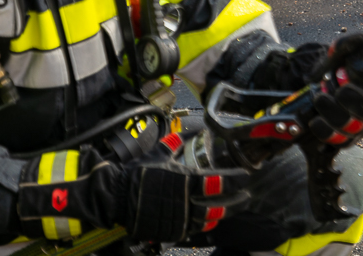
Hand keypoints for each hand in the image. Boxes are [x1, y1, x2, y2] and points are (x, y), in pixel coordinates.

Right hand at [122, 132, 250, 242]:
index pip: (219, 183)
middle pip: (219, 206)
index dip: (235, 180)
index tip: (245, 177)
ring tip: (230, 208)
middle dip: (236, 202)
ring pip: (208, 220)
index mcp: (185, 181)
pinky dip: (204, 224)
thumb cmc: (138, 173)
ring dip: (221, 214)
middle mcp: (186, 202)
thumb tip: (192, 132)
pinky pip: (194, 230)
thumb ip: (177, 141)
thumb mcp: (159, 152)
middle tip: (246, 197)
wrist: (117, 196)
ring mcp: (180, 220)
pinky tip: (210, 219)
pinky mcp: (172, 231)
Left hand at [307, 33, 362, 145]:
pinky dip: (326, 131)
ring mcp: (362, 124)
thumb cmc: (337, 65)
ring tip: (320, 99)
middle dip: (355, 102)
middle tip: (340, 90)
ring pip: (354, 128)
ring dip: (335, 115)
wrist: (318, 82)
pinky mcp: (346, 136)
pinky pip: (339, 141)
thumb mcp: (340, 51)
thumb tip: (359, 38)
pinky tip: (315, 120)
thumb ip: (347, 43)